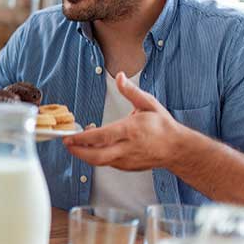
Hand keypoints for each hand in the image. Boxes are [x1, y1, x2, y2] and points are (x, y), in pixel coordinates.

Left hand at [63, 72, 182, 170]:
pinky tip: (91, 147)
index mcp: (132, 130)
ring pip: (100, 162)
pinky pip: (107, 164)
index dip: (83, 138)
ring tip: (76, 144)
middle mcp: (128, 147)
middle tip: (67, 144)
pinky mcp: (127, 167)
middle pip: (97, 156)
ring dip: (84, 155)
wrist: (177, 148)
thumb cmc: (162, 126)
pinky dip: (96, 157)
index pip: (103, 137)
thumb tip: (120, 76)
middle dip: (78, 152)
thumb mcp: (148, 104)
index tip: (70, 136)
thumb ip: (131, 91)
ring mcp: (127, 160)